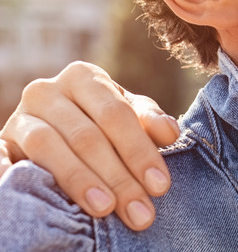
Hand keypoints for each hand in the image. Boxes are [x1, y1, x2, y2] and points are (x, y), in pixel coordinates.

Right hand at [0, 61, 180, 229]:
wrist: (52, 124)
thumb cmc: (99, 121)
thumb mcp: (126, 115)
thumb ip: (148, 120)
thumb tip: (169, 133)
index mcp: (84, 77)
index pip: (117, 115)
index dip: (140, 151)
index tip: (160, 186)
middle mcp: (48, 91)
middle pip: (87, 136)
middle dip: (118, 177)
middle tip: (139, 211)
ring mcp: (20, 117)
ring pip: (49, 146)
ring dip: (79, 180)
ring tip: (104, 209)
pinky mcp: (0, 142)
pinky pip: (1, 156)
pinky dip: (10, 173)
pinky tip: (30, 193)